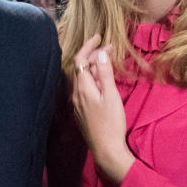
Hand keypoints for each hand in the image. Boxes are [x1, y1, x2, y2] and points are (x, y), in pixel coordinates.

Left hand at [70, 35, 134, 183]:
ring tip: (107, 62)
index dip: (88, 46)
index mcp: (82, 88)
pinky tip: (103, 81)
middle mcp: (75, 94)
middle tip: (110, 49)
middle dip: (93, 56)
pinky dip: (93, 79)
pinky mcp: (81, 112)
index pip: (80, 60)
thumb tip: (100, 52)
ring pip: (82, 79)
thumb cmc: (111, 123)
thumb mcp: (111, 95)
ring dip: (93, 67)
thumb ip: (105, 73)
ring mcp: (77, 104)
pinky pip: (84, 89)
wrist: (105, 149)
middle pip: (80, 68)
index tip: (100, 37)